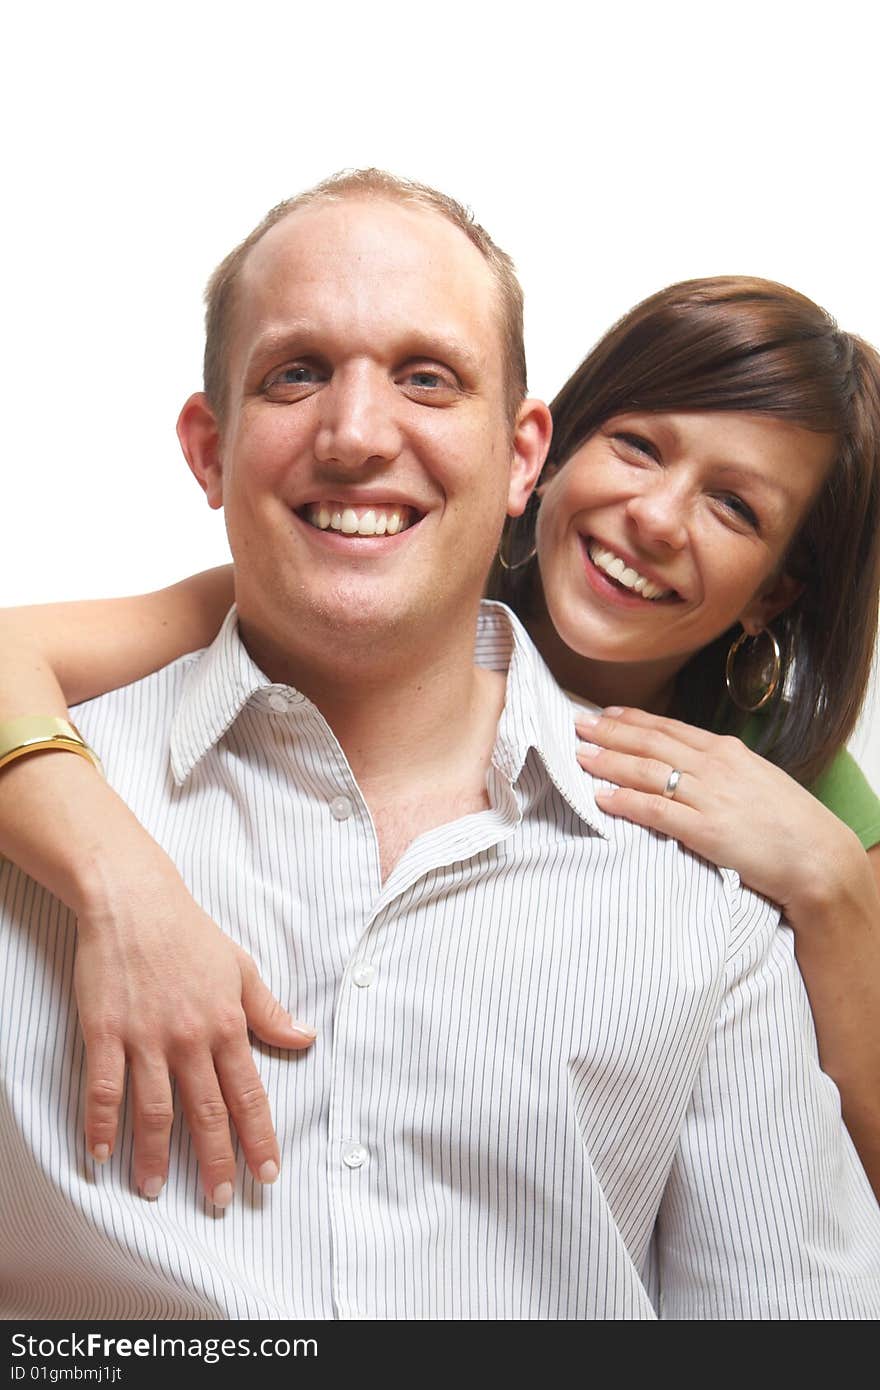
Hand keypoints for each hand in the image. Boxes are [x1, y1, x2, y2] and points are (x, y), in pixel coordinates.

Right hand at [74, 855, 315, 1205]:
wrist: (136, 902)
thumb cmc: (189, 933)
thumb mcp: (241, 969)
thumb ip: (270, 1011)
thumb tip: (305, 1039)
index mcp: (227, 1024)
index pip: (249, 1094)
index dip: (259, 1138)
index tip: (267, 1173)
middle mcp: (190, 1038)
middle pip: (207, 1112)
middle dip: (216, 1161)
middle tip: (219, 1200)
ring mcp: (146, 1038)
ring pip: (155, 1110)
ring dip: (156, 1155)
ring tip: (155, 1190)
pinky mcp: (106, 1033)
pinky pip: (104, 1089)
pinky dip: (101, 1125)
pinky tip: (100, 1155)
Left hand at [575, 705, 864, 920]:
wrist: (817, 855)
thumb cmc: (789, 820)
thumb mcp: (756, 777)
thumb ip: (721, 767)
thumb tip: (689, 762)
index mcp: (726, 751)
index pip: (669, 728)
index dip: (632, 720)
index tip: (605, 714)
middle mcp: (714, 767)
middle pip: (650, 744)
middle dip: (609, 733)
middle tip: (576, 725)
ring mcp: (709, 797)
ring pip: (647, 772)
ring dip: (609, 763)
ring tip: (579, 756)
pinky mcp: (705, 830)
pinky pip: (656, 811)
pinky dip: (626, 802)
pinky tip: (602, 798)